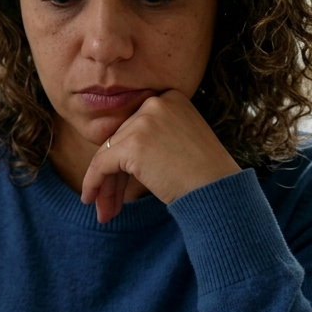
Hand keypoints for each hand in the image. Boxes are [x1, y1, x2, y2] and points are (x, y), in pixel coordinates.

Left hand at [80, 89, 240, 222]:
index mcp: (171, 98)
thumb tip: (114, 155)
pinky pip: (101, 164)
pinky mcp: (132, 144)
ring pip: (109, 154)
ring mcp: (143, 121)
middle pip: (121, 141)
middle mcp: (156, 103)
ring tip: (105, 212)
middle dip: (114, 175)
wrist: (219, 190)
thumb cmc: (206, 175)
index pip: (135, 128)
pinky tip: (92, 200)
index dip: (125, 158)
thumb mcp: (181, 143)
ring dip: (106, 186)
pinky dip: (93, 183)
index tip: (123, 182)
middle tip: (110, 204)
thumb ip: (152, 139)